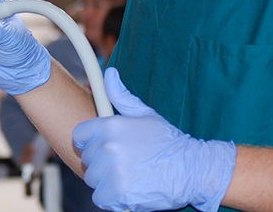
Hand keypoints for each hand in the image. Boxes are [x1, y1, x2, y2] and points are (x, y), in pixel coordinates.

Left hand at [73, 68, 235, 211]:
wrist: (193, 169)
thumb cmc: (168, 142)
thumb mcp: (145, 114)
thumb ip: (121, 95)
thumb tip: (109, 74)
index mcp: (110, 126)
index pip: (79, 137)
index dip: (90, 143)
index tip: (103, 148)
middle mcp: (108, 146)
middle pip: (87, 160)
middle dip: (102, 164)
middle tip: (125, 164)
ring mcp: (113, 170)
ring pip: (93, 180)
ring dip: (107, 183)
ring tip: (129, 176)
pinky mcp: (119, 193)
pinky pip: (101, 199)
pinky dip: (113, 200)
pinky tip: (129, 191)